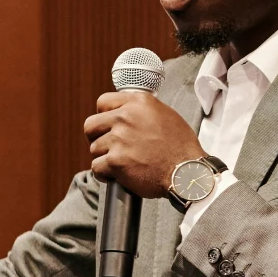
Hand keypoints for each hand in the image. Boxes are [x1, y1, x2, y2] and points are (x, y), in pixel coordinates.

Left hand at [86, 91, 203, 197]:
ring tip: (121, 163)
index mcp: (139, 103)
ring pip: (94, 148)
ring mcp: (119, 139)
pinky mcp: (115, 161)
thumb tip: (127, 113)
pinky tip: (116, 175)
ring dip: (104, 157)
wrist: (186, 172)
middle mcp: (126, 117)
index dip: (103, 115)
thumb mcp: (166, 115)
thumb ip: (142, 111)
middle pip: (91, 125)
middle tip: (106, 146)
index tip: (108, 125)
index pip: (103, 102)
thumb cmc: (181, 147)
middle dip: (95, 137)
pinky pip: (96, 167)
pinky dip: (104, 174)